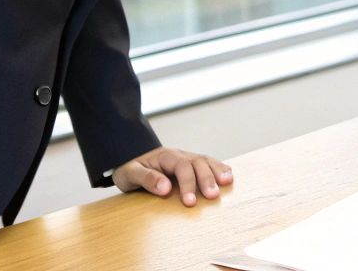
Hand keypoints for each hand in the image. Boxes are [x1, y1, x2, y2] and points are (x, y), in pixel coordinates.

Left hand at [112, 146, 233, 206]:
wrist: (128, 156)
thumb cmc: (129, 167)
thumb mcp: (130, 173)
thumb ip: (147, 179)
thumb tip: (165, 188)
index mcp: (165, 156)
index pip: (182, 167)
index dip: (188, 183)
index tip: (190, 202)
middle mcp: (179, 155)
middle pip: (198, 162)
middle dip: (206, 179)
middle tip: (212, 196)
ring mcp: (186, 158)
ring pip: (205, 161)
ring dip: (217, 171)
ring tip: (227, 182)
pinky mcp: (190, 164)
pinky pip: (207, 163)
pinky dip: (219, 168)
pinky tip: (228, 176)